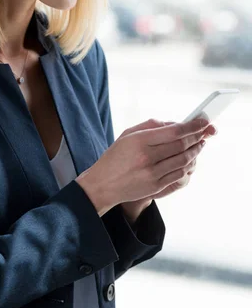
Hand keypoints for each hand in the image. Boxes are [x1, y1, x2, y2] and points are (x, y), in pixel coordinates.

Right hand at [76, 115, 215, 216]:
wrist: (103, 185)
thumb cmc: (116, 156)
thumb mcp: (128, 135)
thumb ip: (151, 126)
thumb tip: (175, 124)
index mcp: (139, 141)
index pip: (174, 131)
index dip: (192, 126)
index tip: (203, 120)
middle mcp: (146, 157)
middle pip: (182, 146)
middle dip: (197, 137)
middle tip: (205, 132)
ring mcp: (152, 174)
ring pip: (183, 161)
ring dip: (196, 151)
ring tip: (200, 144)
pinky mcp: (155, 187)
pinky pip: (179, 175)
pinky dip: (188, 165)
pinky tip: (190, 159)